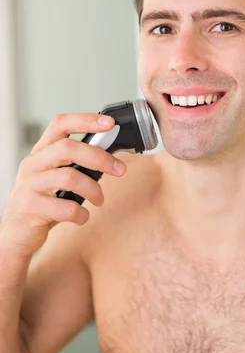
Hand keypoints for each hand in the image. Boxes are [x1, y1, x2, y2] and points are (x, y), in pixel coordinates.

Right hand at [0, 112, 126, 255]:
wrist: (16, 233)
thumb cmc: (43, 201)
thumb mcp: (55, 176)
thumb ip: (75, 164)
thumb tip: (111, 157)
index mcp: (41, 151)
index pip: (60, 124)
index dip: (86, 120)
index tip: (109, 123)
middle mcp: (33, 164)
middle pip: (68, 148)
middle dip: (100, 158)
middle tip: (119, 169)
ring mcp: (29, 185)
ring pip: (69, 177)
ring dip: (94, 190)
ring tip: (99, 199)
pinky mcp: (31, 208)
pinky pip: (67, 208)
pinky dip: (82, 214)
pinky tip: (82, 216)